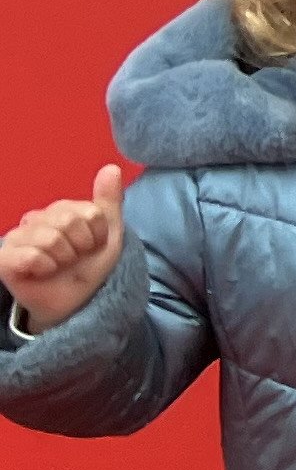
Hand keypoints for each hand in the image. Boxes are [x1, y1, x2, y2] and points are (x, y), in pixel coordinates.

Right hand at [0, 165, 126, 329]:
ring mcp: (16, 239)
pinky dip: (44, 268)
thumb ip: (109, 201)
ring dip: (63, 259)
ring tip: (58, 266)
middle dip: (80, 246)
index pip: (88, 212)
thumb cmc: (88, 268)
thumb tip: (111, 168)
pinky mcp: (5, 259)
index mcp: (58, 210)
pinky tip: (42, 273)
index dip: (96, 235)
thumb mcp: (108, 235)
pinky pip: (30, 256)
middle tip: (74, 258)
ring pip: (50, 239)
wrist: (74, 302)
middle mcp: (34, 220)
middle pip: (68, 221)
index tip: (91, 247)